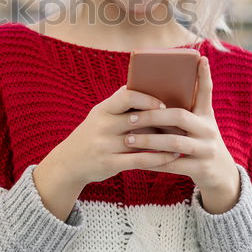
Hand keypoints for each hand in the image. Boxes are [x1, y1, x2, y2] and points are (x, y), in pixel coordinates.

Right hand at [45, 85, 184, 189]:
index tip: (163, 104)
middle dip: (162, 120)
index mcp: (102, 109)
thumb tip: (149, 87)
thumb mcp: (100, 115)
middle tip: (182, 120)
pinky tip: (172, 157)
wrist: (68, 162)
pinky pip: (140, 161)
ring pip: (141, 141)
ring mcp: (105, 145)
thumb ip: (121, 104)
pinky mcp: (110, 164)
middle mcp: (102, 126)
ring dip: (165, 140)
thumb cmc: (92, 134)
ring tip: (183, 138)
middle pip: (137, 119)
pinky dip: (158, 159)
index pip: (126, 96)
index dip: (147, 98)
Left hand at [121, 55, 239, 203]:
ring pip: (174, 142)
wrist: (221, 174)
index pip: (206, 92)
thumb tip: (149, 96)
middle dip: (153, 116)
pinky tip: (137, 160)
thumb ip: (182, 112)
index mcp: (206, 116)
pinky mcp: (201, 168)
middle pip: (180, 117)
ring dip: (148, 140)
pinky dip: (153, 162)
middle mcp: (209, 130)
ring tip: (128, 139)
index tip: (200, 58)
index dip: (204, 75)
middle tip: (131, 117)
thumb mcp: (198, 125)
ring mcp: (206, 149)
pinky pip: (172, 164)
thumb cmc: (199, 143)